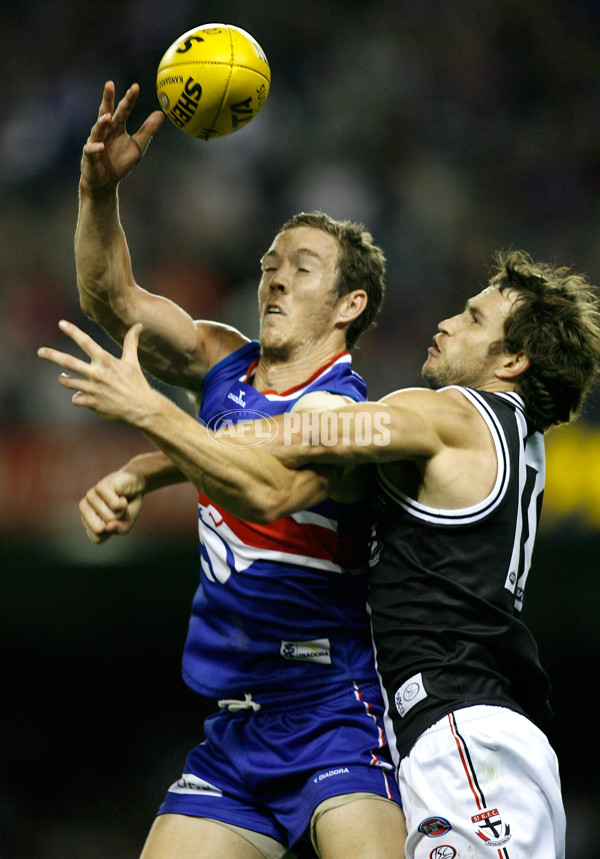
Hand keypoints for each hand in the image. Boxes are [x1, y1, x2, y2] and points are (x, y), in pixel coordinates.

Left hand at [37, 320, 159, 423]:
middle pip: (68, 362)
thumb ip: (131, 342)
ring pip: (68, 382)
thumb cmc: (137, 383)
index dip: (73, 331)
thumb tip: (138, 325)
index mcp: (106, 361)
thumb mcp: (133, 361)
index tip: (61, 323)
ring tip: (63, 376)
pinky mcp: (92, 403)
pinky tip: (80, 396)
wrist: (142, 408)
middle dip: (52, 355)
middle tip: (40, 351)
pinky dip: (77, 397)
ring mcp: (93, 389)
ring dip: (63, 378)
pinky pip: (76, 399)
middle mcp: (97, 373)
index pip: (86, 342)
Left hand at [80, 469, 145, 542]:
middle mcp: (85, 508)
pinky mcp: (100, 486)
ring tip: (120, 501)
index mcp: (87, 519)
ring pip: (108, 517)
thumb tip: (108, 526)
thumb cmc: (128, 506)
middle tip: (118, 510)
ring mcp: (91, 496)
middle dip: (115, 522)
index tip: (116, 520)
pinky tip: (122, 495)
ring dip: (122, 511)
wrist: (137, 484)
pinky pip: (115, 505)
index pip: (97, 538)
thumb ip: (119, 529)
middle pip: (99, 529)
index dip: (112, 531)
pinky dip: (124, 503)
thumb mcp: (127, 523)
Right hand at [81, 81, 163, 193]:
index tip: (135, 86)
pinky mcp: (89, 156)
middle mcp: (105, 131)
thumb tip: (160, 113)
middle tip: (109, 84)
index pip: (124, 110)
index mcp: (117, 127)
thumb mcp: (137, 146)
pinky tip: (100, 146)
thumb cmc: (119, 162)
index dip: (129, 99)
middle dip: (107, 98)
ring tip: (108, 116)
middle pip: (106, 111)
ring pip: (97, 129)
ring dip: (101, 122)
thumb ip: (147, 131)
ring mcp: (95, 141)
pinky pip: (91, 150)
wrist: (105, 182)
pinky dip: (95, 147)